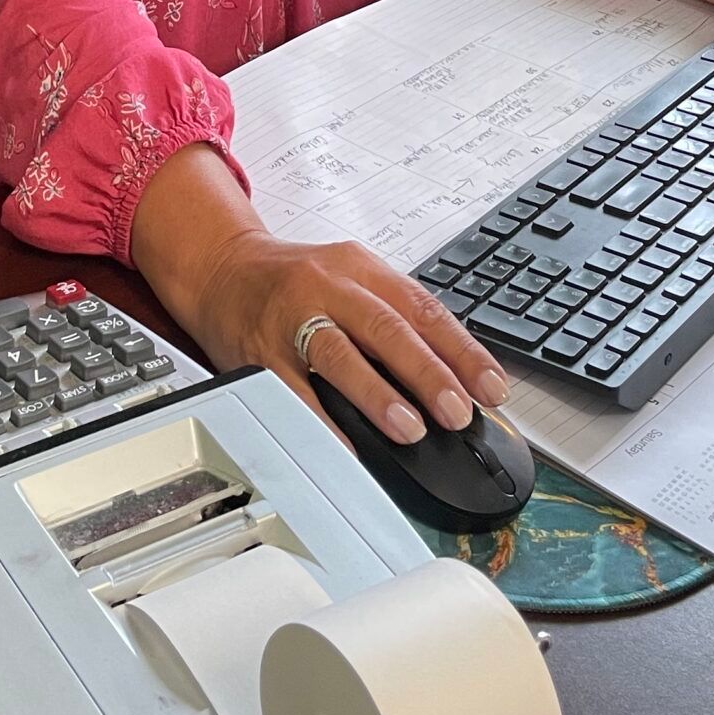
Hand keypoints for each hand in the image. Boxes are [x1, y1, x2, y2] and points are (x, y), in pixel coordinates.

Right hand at [128, 144, 505, 448]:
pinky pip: (293, 389)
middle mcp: (328, 286)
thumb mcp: (351, 279)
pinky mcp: (260, 351)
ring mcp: (292, 318)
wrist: (222, 269)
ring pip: (339, 352)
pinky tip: (346, 446)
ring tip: (410, 428)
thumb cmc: (294, 281)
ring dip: (379, 394)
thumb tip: (455, 380)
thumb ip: (397, 320)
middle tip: (456, 411)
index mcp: (361, 268)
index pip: (423, 308)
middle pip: (386, 327)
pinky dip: (322, 421)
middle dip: (427, 373)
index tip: (491, 389)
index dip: (462, 351)